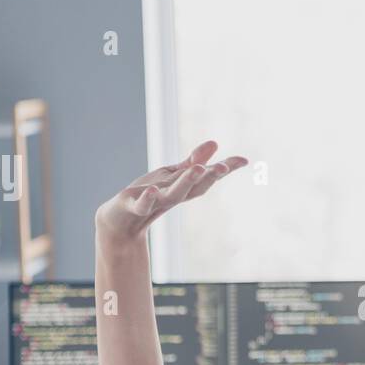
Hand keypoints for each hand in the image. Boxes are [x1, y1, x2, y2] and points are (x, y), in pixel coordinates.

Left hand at [95, 140, 247, 247]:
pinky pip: (143, 203)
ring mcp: (155, 202)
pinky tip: (154, 189)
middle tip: (225, 166)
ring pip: (174, 193)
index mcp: (184, 188)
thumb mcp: (171, 175)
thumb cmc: (148, 196)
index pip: (208, 177)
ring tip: (199, 169)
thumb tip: (215, 143)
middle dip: (210, 176)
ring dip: (186, 182)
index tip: (245, 160)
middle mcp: (174, 195)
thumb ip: (192, 161)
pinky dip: (149, 198)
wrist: (119, 221)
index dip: (225, 168)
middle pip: (195, 186)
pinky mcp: (135, 206)